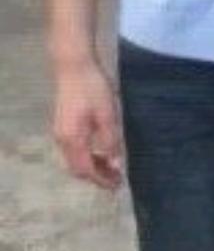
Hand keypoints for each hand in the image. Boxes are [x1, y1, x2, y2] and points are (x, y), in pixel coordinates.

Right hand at [52, 61, 124, 190]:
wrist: (73, 66)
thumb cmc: (93, 88)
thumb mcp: (107, 115)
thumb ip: (110, 141)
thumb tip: (115, 164)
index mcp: (73, 139)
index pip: (86, 170)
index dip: (101, 180)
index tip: (117, 185)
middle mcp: (62, 140)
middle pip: (77, 169)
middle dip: (96, 177)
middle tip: (117, 178)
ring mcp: (59, 133)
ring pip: (74, 160)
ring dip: (91, 167)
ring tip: (112, 167)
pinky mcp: (62, 126)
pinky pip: (72, 150)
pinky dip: (86, 157)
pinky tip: (100, 152)